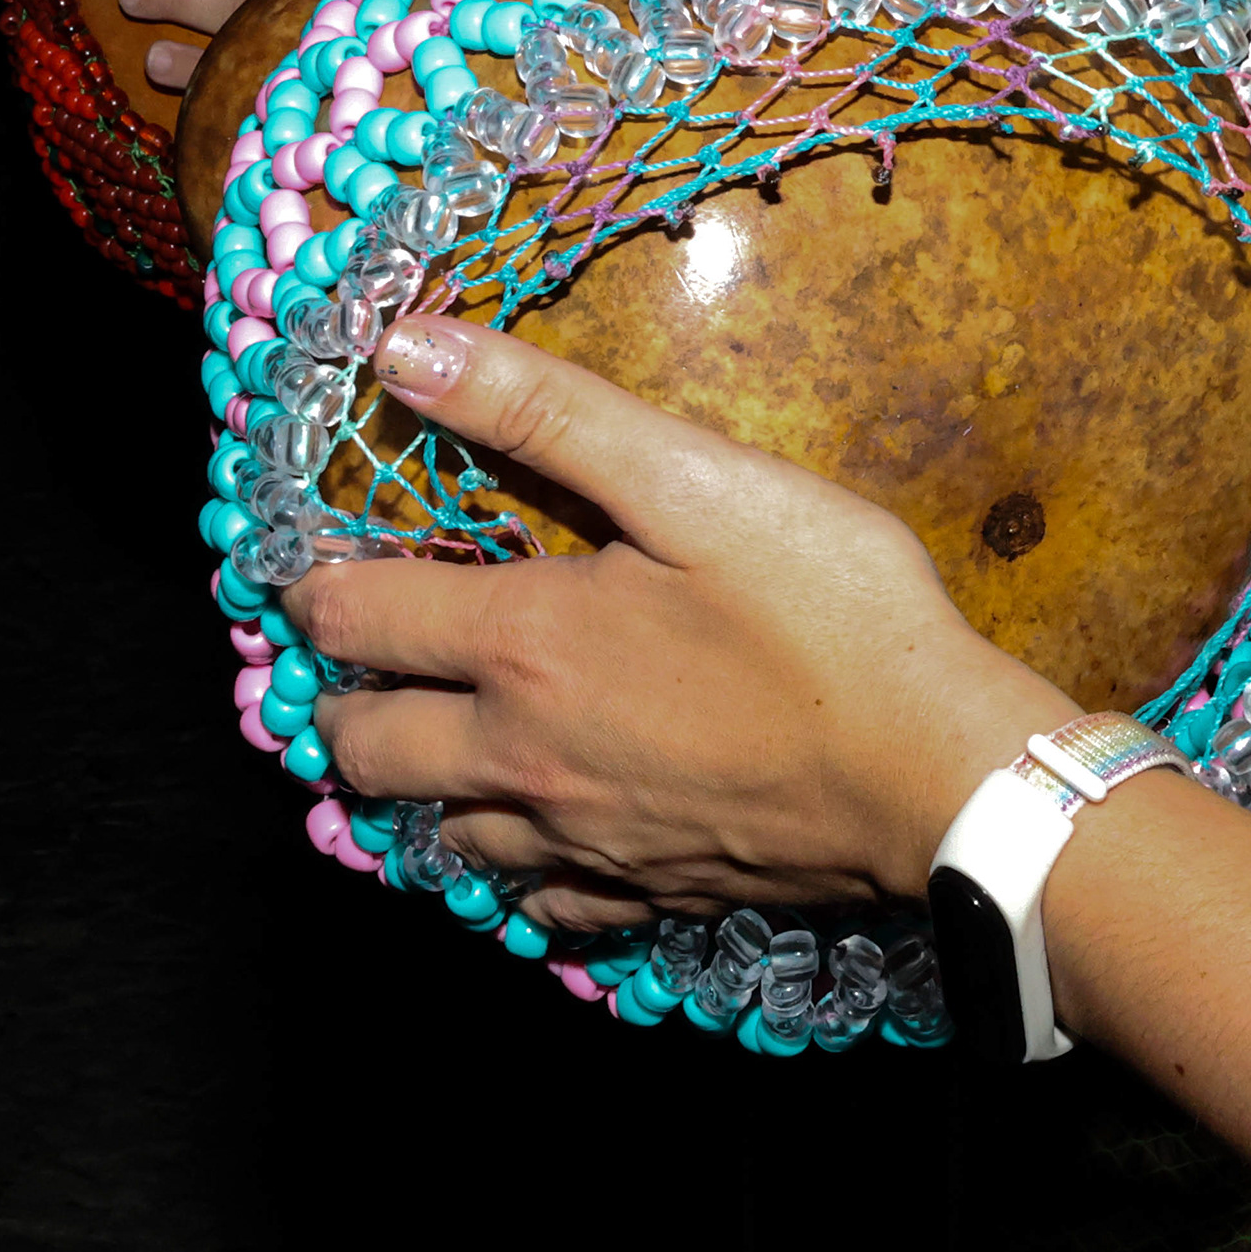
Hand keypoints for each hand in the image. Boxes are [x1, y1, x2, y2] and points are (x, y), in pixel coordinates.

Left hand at [289, 318, 1076, 934]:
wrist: (938, 775)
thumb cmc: (831, 616)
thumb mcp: (692, 479)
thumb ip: (543, 411)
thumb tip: (402, 350)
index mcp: (522, 644)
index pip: (355, 619)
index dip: (312, 586)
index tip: (313, 566)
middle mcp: (521, 755)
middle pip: (362, 748)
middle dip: (338, 698)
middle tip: (360, 657)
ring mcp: (577, 839)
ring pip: (435, 834)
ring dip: (414, 786)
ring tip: (438, 736)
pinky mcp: (640, 895)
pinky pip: (534, 901)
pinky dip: (512, 865)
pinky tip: (539, 828)